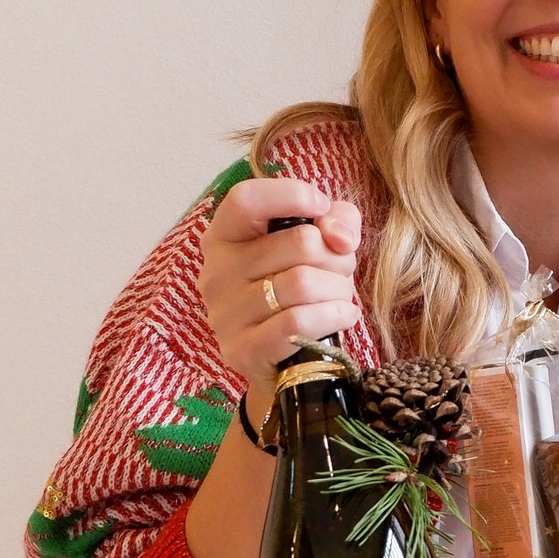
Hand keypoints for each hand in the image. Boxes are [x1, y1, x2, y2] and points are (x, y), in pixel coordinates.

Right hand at [198, 177, 361, 391]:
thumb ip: (337, 219)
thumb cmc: (300, 291)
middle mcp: (216, 272)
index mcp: (225, 236)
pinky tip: (342, 316)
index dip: (292, 195)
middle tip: (341, 271)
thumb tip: (339, 235)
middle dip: (338, 256)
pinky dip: (334, 316)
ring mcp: (224, 313)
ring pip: (304, 283)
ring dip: (339, 289)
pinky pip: (299, 321)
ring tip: (340, 297)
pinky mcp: (241, 349)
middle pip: (299, 242)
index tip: (322, 208)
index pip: (246, 199)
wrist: (285, 362)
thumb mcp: (320, 244)